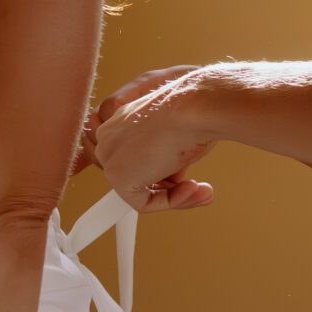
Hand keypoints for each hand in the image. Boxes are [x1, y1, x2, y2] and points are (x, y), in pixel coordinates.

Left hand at [94, 68, 215, 211]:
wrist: (194, 107)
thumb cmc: (194, 113)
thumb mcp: (178, 136)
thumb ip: (166, 158)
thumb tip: (171, 179)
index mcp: (123, 122)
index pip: (137, 159)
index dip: (166, 174)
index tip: (187, 179)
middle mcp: (112, 137)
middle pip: (137, 176)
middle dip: (170, 187)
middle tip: (197, 187)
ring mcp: (110, 156)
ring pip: (140, 191)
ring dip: (175, 196)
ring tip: (200, 190)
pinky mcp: (117, 176)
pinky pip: (143, 203)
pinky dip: (170, 202)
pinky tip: (191, 189)